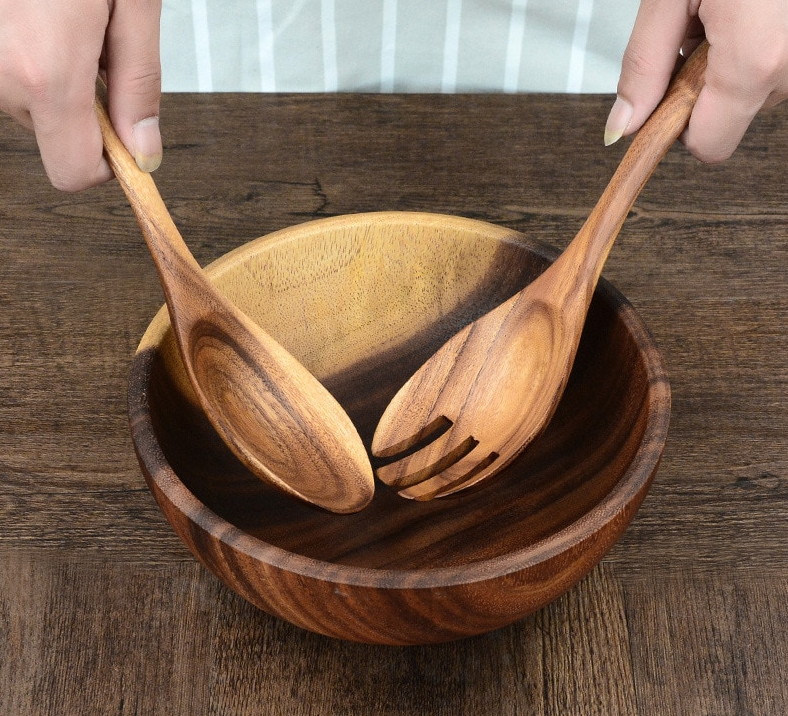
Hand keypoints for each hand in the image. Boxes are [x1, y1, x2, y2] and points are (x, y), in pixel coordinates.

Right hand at [0, 0, 161, 190]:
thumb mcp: (134, 5)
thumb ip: (139, 84)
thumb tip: (144, 150)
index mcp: (45, 73)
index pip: (73, 171)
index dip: (107, 164)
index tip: (127, 139)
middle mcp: (1, 74)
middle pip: (55, 136)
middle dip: (85, 106)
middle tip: (98, 47)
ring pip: (32, 104)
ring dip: (57, 78)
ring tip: (67, 21)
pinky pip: (12, 76)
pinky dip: (34, 57)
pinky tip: (45, 18)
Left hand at [604, 0, 787, 161]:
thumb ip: (643, 67)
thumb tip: (622, 125)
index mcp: (755, 60)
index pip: (709, 145)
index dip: (675, 130)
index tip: (655, 103)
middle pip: (730, 117)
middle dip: (698, 88)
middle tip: (689, 31)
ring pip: (752, 90)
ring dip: (724, 65)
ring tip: (718, 10)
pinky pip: (774, 62)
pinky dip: (748, 46)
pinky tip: (740, 9)